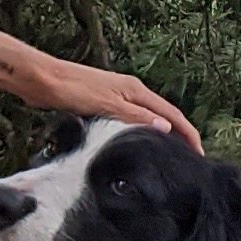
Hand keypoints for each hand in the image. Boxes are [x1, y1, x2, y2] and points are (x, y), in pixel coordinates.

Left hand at [21, 55, 202, 149]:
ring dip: (160, 135)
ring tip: (167, 156)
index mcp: (135, 90)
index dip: (187, 133)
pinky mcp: (103, 104)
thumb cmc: (71, 89)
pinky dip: (141, 133)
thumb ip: (136, 117)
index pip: (172, 114)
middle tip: (187, 159)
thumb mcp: (107, 105)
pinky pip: (131, 121)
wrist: (41, 80)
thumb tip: (166, 128)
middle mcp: (130, 92)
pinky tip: (137, 147)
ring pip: (147, 119)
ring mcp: (117, 97)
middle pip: (163, 115)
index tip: (198, 153)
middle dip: (179, 135)